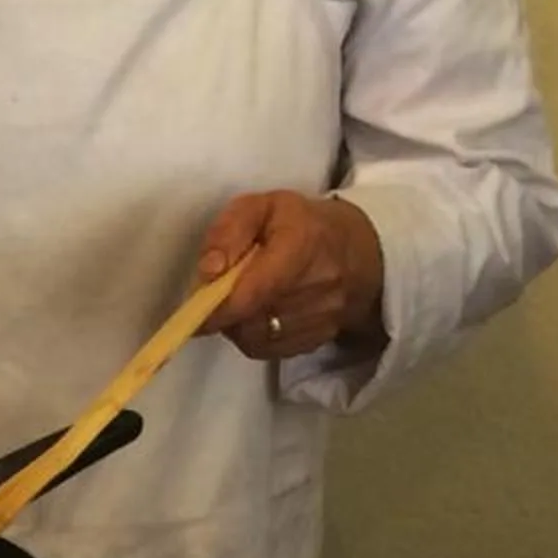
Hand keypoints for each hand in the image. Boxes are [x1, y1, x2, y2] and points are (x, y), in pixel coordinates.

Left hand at [196, 191, 385, 361]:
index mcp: (302, 244)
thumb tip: (207, 271)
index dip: (220, 307)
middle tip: (217, 297)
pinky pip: (273, 350)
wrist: (362, 249)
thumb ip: (228, 232)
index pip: (255, 290)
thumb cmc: (301, 223)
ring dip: (238, 326)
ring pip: (259, 338)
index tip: (194, 312)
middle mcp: (320, 284)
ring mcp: (327, 315)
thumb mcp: (260, 207)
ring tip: (241, 302)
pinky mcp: (324, 336)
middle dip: (225, 313)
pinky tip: (258, 315)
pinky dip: (255, 337)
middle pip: (252, 319)